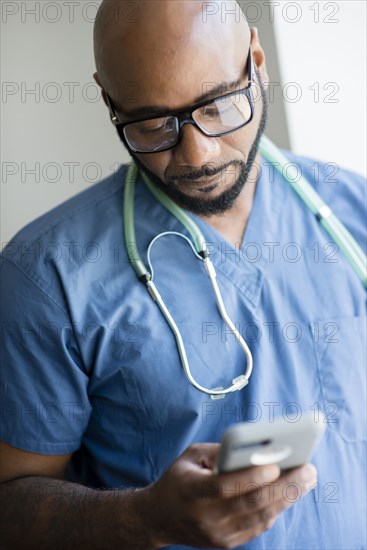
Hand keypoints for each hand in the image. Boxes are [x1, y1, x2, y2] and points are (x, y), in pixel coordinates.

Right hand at [142, 443, 316, 548]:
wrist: (159, 517)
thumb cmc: (179, 478)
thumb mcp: (191, 456)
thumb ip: (220, 452)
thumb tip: (255, 448)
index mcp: (192, 491)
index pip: (226, 487)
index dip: (252, 477)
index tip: (276, 465)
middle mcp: (205, 517)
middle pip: (251, 504)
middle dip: (284, 486)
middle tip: (307, 469)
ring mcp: (217, 535)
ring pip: (260, 518)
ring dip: (288, 498)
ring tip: (306, 479)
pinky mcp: (226, 543)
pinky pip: (258, 527)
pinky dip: (276, 509)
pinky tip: (290, 494)